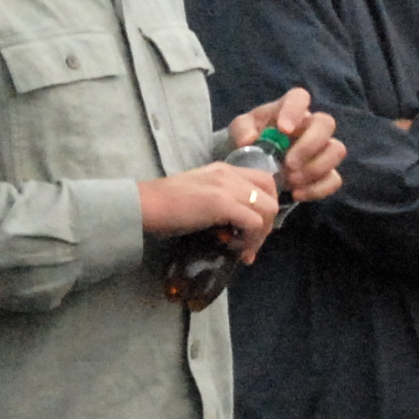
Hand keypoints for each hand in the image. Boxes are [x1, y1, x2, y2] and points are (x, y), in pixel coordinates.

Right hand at [139, 159, 282, 247]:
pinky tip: (232, 247)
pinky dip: (248, 239)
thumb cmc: (166, 205)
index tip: (252, 230)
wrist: (146, 205)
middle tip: (250, 244)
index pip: (265, 182)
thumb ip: (221, 202)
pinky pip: (253, 223)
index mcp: (226, 170)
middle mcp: (231, 174)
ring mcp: (228, 187)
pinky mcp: (222, 203)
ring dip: (259, 235)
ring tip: (241, 249)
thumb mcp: (200, 195)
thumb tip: (235, 228)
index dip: (265, 207)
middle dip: (267, 224)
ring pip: (268, 209)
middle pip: (272, 196)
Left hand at [234, 88, 346, 206]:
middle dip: (309, 146)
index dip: (295, 111)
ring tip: (291, 180)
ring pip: (336, 150)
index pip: (299, 97)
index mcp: (289, 109)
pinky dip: (316, 189)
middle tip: (289, 164)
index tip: (284, 129)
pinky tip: (296, 193)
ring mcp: (321, 148)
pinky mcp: (325, 172)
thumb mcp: (240, 130)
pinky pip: (334, 179)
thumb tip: (248, 141)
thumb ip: (242, 130)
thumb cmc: (250, 138)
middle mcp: (310, 125)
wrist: (253, 163)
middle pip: (326, 123)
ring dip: (315, 168)